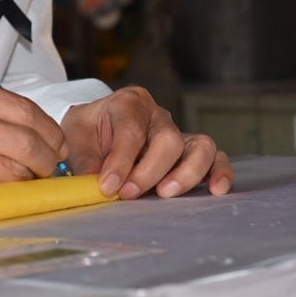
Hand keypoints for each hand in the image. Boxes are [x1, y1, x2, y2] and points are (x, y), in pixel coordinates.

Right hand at [0, 77, 68, 214]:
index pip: (26, 110)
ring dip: (28, 183)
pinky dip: (3, 197)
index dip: (50, 133)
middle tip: (47, 172)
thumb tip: (40, 138)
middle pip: (28, 140)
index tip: (55, 148)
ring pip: (16, 169)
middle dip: (48, 162)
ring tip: (22, 186)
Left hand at [61, 86, 231, 199]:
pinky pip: (215, 157)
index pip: (131, 130)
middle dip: (148, 171)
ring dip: (186, 173)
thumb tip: (97, 185)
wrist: (97, 127)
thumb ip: (85, 159)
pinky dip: (219, 172)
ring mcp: (178, 131)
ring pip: (199, 146)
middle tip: (129, 194)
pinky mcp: (191, 150)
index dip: (121, 161)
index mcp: (128, 103)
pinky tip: (216, 189)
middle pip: (167, 139)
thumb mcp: (76, 138)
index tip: (109, 187)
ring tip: (166, 193)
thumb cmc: (88, 131)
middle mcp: (158, 115)